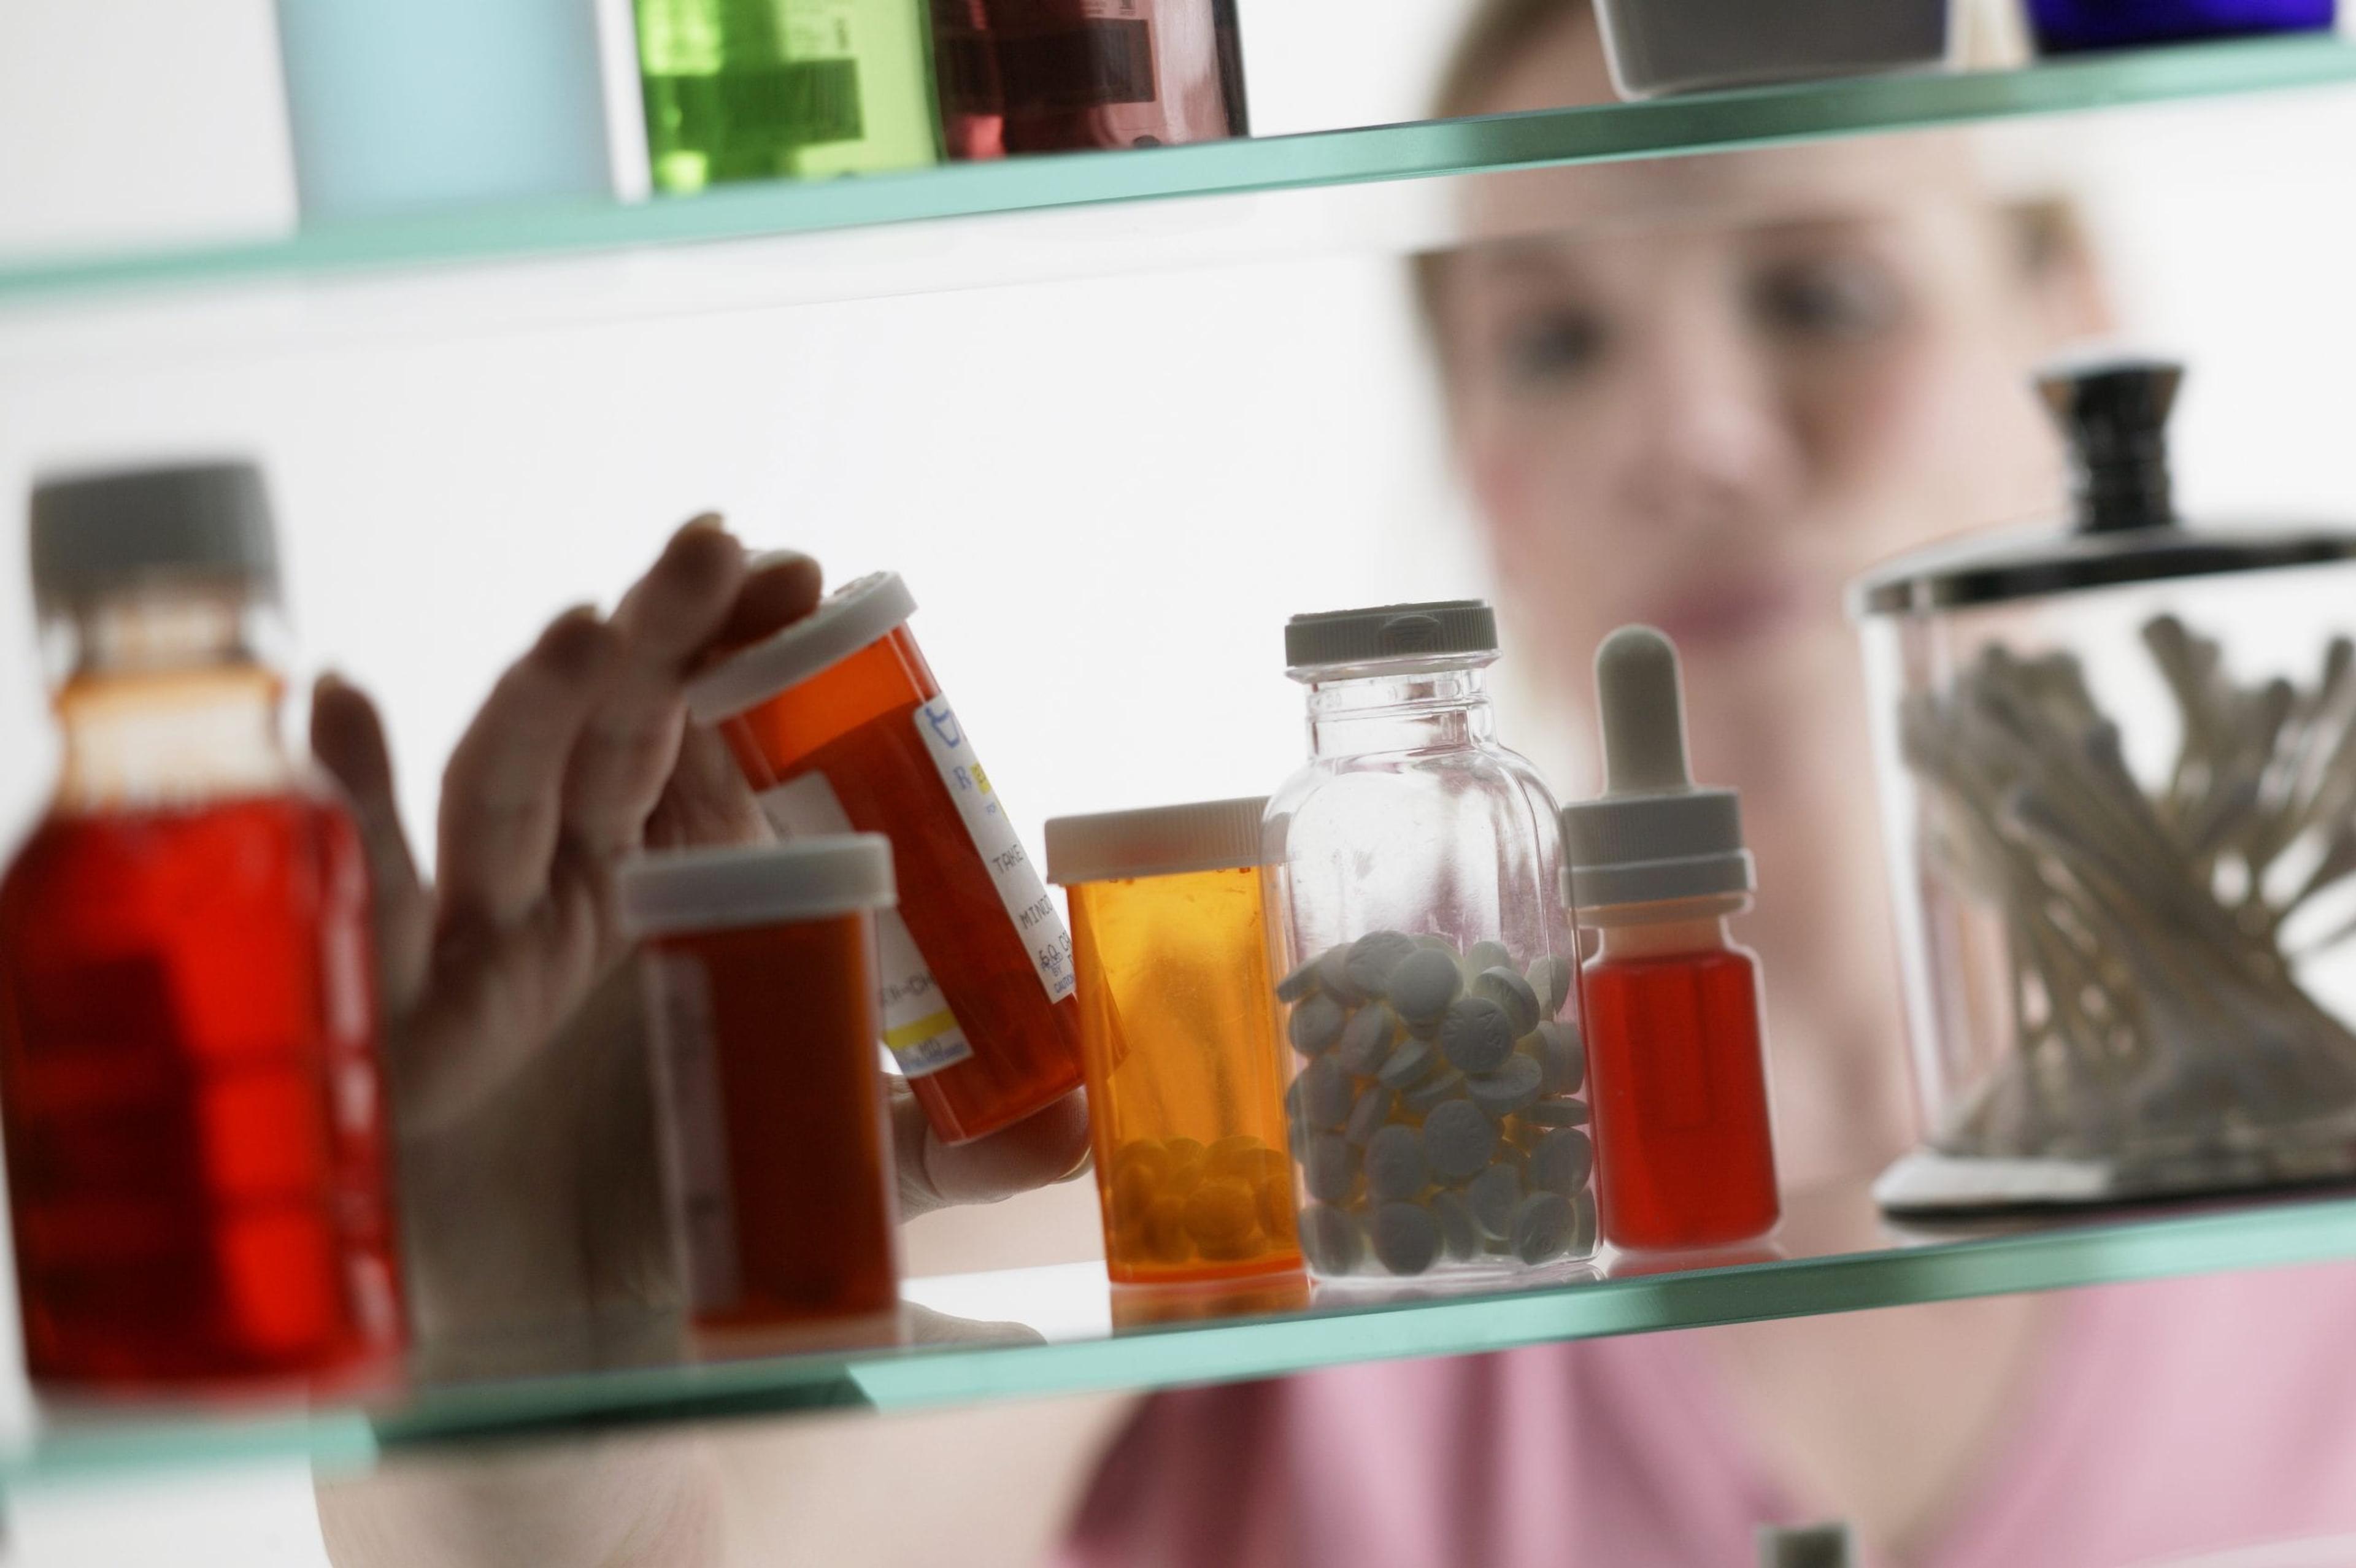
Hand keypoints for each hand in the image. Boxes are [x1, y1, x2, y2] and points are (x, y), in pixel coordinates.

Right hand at [310, 518, 1088, 1369]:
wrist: (539, 1347)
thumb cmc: (666, 1228)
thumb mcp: (831, 1178)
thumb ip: (949, 1151)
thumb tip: (1086, 1131)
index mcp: (686, 895)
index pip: (723, 745)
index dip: (756, 658)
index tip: (816, 580)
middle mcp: (580, 892)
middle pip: (619, 731)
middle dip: (666, 634)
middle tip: (725, 546)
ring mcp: (480, 939)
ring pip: (502, 788)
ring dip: (535, 704)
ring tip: (585, 631)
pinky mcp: (393, 1008)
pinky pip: (365, 890)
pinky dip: (345, 796)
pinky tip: (341, 704)